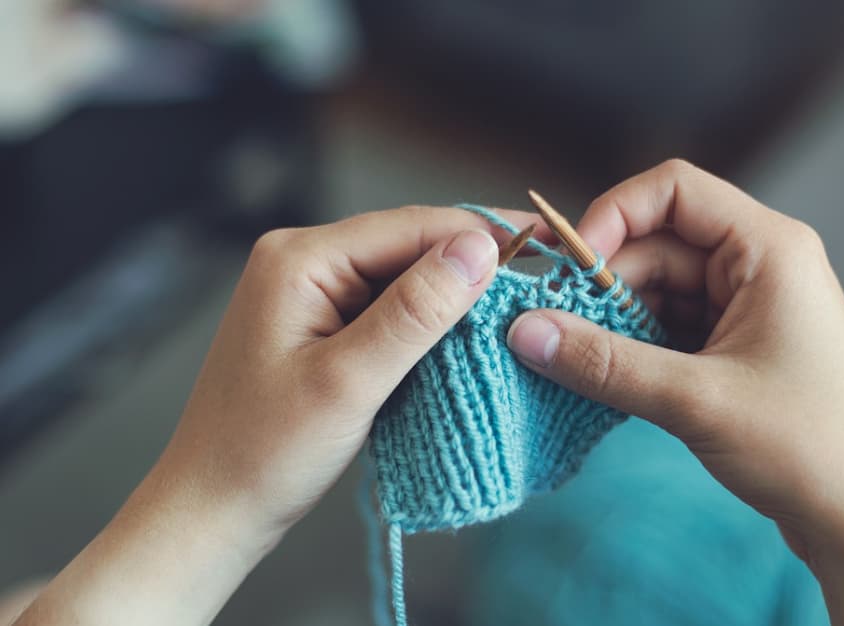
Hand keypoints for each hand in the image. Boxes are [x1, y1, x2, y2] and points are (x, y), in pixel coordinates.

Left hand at [15, 206, 546, 625]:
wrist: (212, 508)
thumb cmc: (264, 452)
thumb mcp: (348, 381)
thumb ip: (414, 312)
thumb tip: (479, 249)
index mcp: (300, 259)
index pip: (411, 227)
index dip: (483, 234)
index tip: (548, 243)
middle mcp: (304, 261)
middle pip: (409, 246)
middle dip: (473, 264)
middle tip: (543, 280)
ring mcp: (311, 292)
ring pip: (403, 277)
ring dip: (455, 295)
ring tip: (519, 306)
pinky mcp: (321, 324)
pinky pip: (387, 308)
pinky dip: (428, 322)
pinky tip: (467, 334)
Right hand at [506, 160, 843, 624]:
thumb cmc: (808, 449)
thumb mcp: (696, 400)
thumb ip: (604, 362)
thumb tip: (523, 331)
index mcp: (769, 248)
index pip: (674, 190)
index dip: (611, 216)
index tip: (568, 268)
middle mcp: (759, 264)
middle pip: (657, 244)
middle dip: (603, 284)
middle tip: (551, 328)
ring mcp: (748, 306)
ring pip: (657, 289)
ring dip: (613, 321)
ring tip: (571, 359)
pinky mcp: (735, 346)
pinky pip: (669, 326)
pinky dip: (633, 346)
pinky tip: (602, 374)